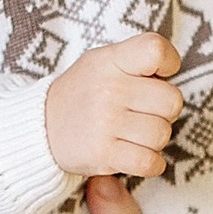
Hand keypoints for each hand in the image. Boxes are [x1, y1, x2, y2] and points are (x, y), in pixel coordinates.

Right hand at [44, 34, 183, 178]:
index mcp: (111, 60)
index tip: (158, 74)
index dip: (169, 63)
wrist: (41, 128)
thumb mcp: (103, 62)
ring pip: (162, 134)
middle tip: (143, 113)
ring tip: (133, 134)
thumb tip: (172, 70)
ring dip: (154, 139)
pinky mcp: (103, 154)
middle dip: (163, 111)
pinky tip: (137, 155)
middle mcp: (109, 89)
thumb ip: (136, 60)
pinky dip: (151, 163)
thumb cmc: (85, 93)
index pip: (155, 50)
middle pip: (171, 101)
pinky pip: (150, 162)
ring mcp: (106, 122)